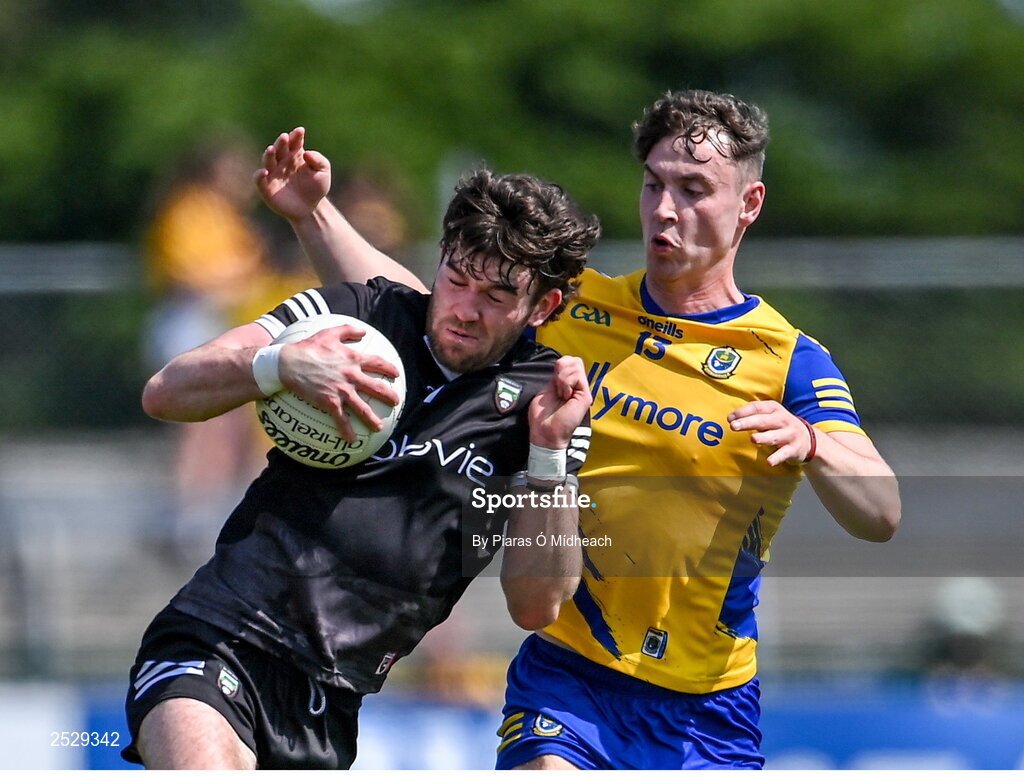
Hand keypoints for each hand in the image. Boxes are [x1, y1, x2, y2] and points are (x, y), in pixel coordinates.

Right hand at [254, 127, 331, 221]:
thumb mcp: (323, 173)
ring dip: (269, 154)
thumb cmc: (316, 188)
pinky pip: (259, 180)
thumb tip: (306, 153)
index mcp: (295, 155)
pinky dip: (259, 175)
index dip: (296, 136)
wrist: (311, 209)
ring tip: (272, 149)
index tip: (300, 131)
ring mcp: (273, 174)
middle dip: (281, 142)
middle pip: (279, 148)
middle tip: (285, 137)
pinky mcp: (266, 188)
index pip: (294, 142)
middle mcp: (282, 161)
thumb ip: (319, 161)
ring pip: (267, 160)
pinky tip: (264, 171)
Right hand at [278, 324, 400, 442]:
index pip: (377, 363)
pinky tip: (352, 440)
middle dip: (388, 395)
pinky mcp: (330, 402)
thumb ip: (348, 330)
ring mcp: (342, 390)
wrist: (289, 364)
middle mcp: (351, 375)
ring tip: (379, 427)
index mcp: (352, 359)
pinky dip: (347, 431)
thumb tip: (363, 330)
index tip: (396, 374)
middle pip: (376, 387)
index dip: (388, 368)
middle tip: (396, 401)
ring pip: (362, 408)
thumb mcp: (329, 333)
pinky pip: (341, 419)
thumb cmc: (307, 347)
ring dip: (372, 419)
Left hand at [528, 356, 591, 448]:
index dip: (560, 365)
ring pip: (577, 365)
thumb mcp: (547, 389)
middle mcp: (578, 387)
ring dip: (562, 377)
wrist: (545, 432)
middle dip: (562, 368)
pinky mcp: (585, 396)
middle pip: (576, 360)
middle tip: (557, 387)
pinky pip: (577, 376)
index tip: (553, 381)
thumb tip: (562, 363)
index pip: (570, 361)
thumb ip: (557, 376)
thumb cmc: (543, 415)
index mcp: (569, 384)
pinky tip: (564, 395)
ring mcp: (583, 391)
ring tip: (561, 393)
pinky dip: (566, 383)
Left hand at [728, 400, 813, 466]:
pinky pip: (784, 454)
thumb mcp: (770, 416)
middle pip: (763, 420)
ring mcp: (789, 434)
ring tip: (753, 439)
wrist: (808, 439)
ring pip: (774, 436)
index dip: (742, 412)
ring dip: (764, 437)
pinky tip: (769, 462)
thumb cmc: (781, 426)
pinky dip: (777, 458)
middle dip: (748, 423)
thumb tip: (731, 419)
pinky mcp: (794, 449)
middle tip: (734, 426)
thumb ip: (753, 416)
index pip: (756, 407)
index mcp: (774, 409)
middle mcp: (783, 420)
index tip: (729, 419)